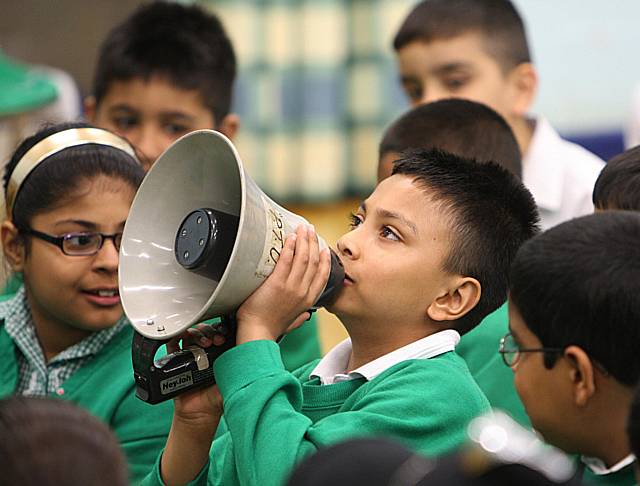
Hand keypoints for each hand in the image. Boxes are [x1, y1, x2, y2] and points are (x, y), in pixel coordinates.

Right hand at [161, 324, 227, 485]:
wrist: (199, 415)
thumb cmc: (217, 399)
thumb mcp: (234, 384)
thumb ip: (243, 375)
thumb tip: (257, 367)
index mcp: (221, 354)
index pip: (221, 334)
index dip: (222, 331)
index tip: (225, 336)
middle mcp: (206, 352)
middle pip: (206, 331)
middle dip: (210, 332)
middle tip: (216, 340)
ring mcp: (191, 355)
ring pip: (191, 335)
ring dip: (196, 334)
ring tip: (203, 344)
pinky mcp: (177, 361)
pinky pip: (173, 345)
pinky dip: (175, 340)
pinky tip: (180, 343)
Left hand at [236, 224, 330, 343]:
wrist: (258, 333)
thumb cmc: (271, 329)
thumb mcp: (293, 323)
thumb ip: (301, 317)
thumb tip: (306, 315)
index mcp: (309, 300)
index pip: (323, 275)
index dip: (325, 259)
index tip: (324, 248)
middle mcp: (303, 292)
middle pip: (314, 261)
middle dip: (314, 243)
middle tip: (310, 230)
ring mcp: (292, 287)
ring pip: (304, 257)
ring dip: (304, 240)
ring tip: (302, 228)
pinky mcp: (278, 283)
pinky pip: (287, 260)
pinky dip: (290, 247)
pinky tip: (290, 238)